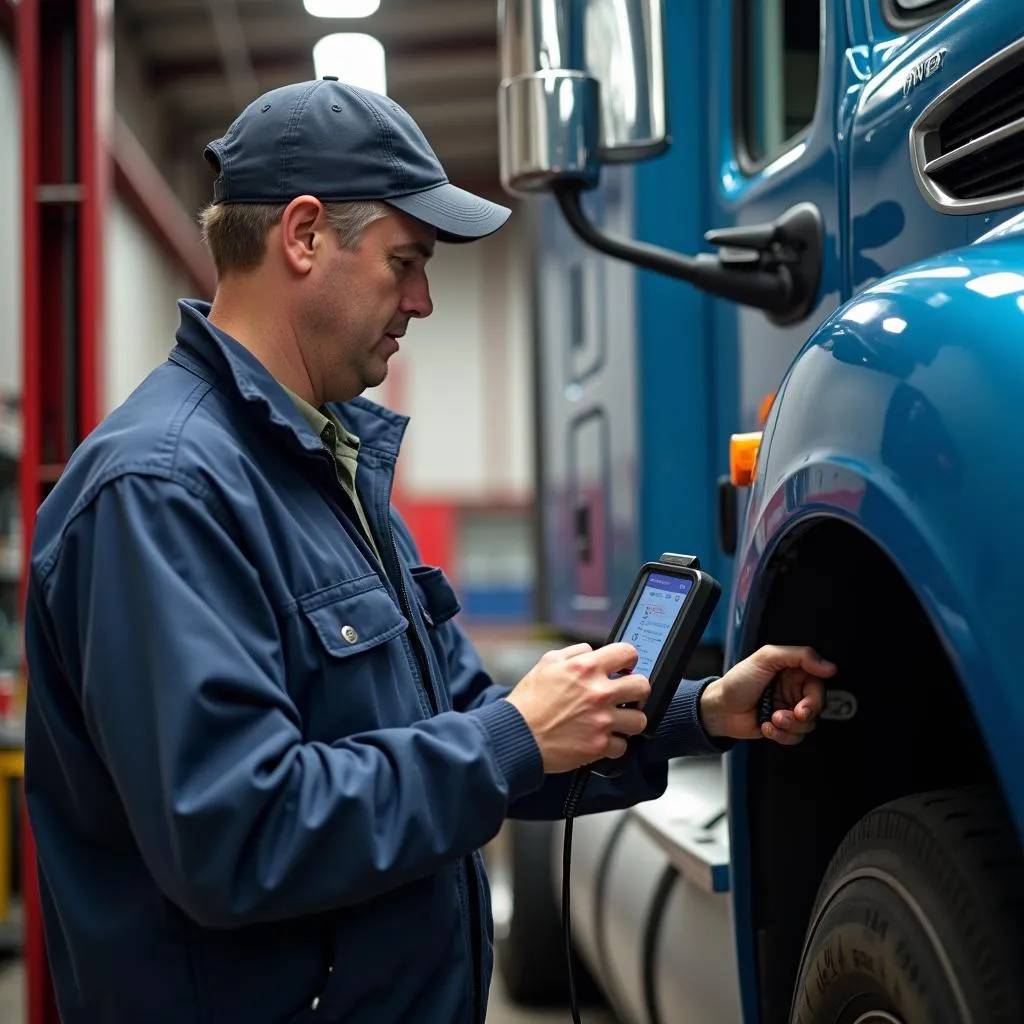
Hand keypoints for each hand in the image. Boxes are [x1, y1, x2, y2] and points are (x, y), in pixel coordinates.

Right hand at [506, 643, 651, 772]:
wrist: (517, 735)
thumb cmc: (529, 700)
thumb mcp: (547, 662)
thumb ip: (575, 652)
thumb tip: (593, 651)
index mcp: (586, 668)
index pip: (628, 652)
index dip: (628, 659)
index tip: (624, 667)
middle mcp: (598, 693)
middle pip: (643, 687)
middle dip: (635, 690)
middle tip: (625, 695)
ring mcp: (601, 721)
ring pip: (640, 720)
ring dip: (629, 721)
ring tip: (616, 720)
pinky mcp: (598, 746)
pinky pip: (622, 746)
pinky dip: (613, 744)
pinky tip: (601, 738)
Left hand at [698, 645, 836, 744]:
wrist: (720, 709)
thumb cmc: (738, 681)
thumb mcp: (766, 658)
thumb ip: (799, 656)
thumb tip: (828, 665)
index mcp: (793, 671)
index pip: (819, 684)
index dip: (816, 697)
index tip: (806, 703)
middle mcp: (793, 690)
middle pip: (817, 707)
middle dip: (805, 714)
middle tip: (794, 714)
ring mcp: (788, 709)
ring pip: (808, 725)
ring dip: (790, 725)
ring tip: (773, 718)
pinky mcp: (783, 727)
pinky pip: (796, 737)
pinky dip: (782, 735)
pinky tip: (767, 726)